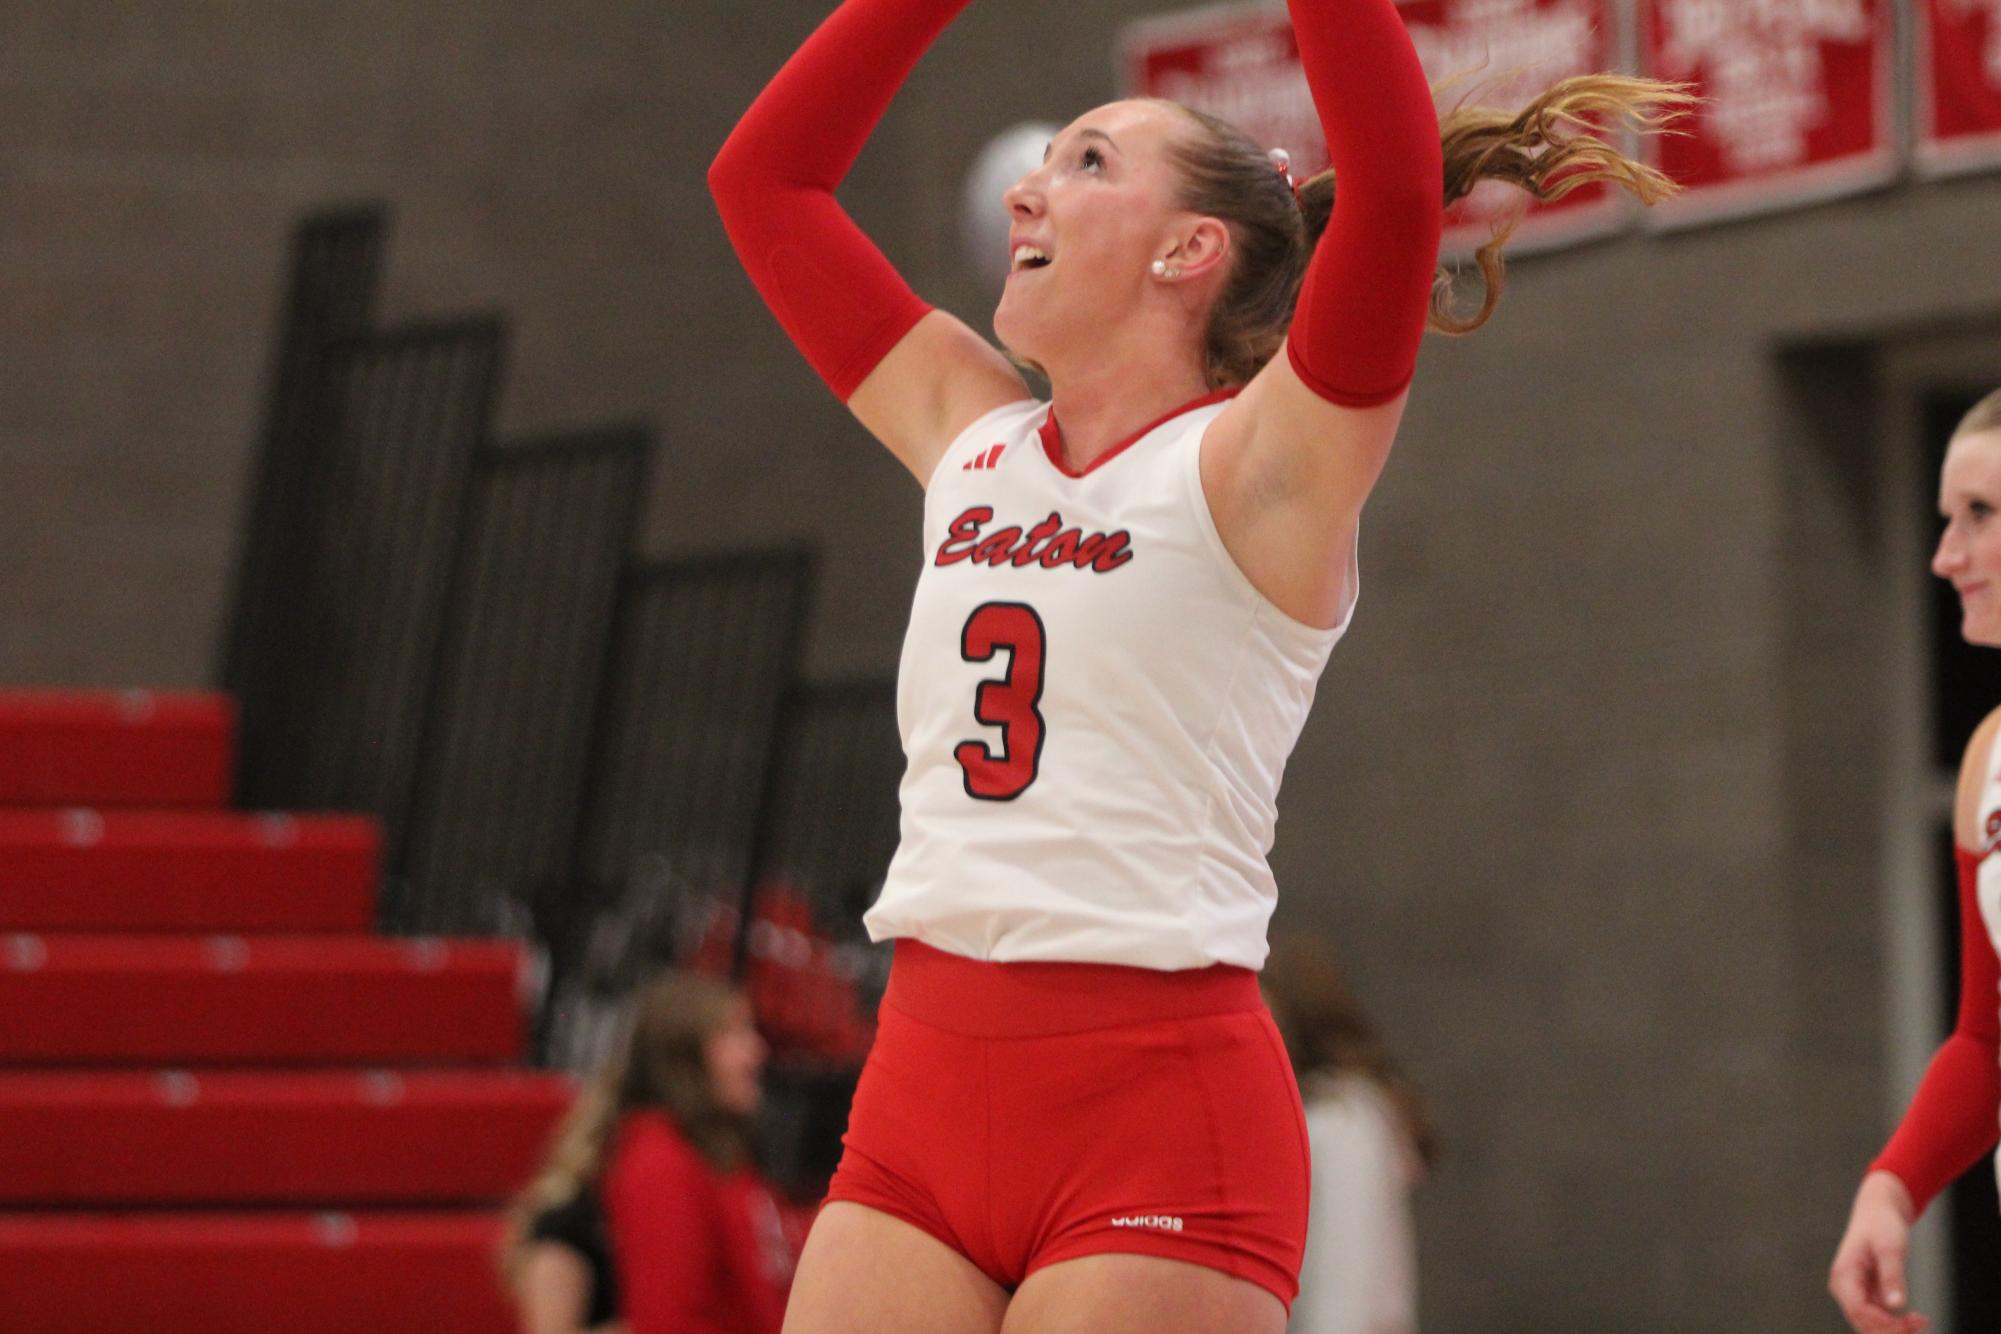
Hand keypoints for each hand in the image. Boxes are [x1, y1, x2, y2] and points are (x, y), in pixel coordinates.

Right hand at [1829, 1171, 1927, 1333]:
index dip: (1884, 1322)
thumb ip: (1892, 1276)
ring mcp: (1855, 1292)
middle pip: (1863, 1322)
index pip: (1859, 1310)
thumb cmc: (1881, 1225)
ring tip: (1921, 1321)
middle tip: (1921, 1322)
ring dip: (1894, 1329)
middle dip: (1891, 1329)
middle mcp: (1845, 1288)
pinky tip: (1916, 1318)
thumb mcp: (1890, 1247)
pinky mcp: (1866, 1294)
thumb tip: (1895, 1306)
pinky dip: (1896, 1322)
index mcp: (1844, 1275)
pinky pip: (1879, 1317)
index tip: (1911, 1322)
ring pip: (1870, 1324)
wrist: (1877, 1212)